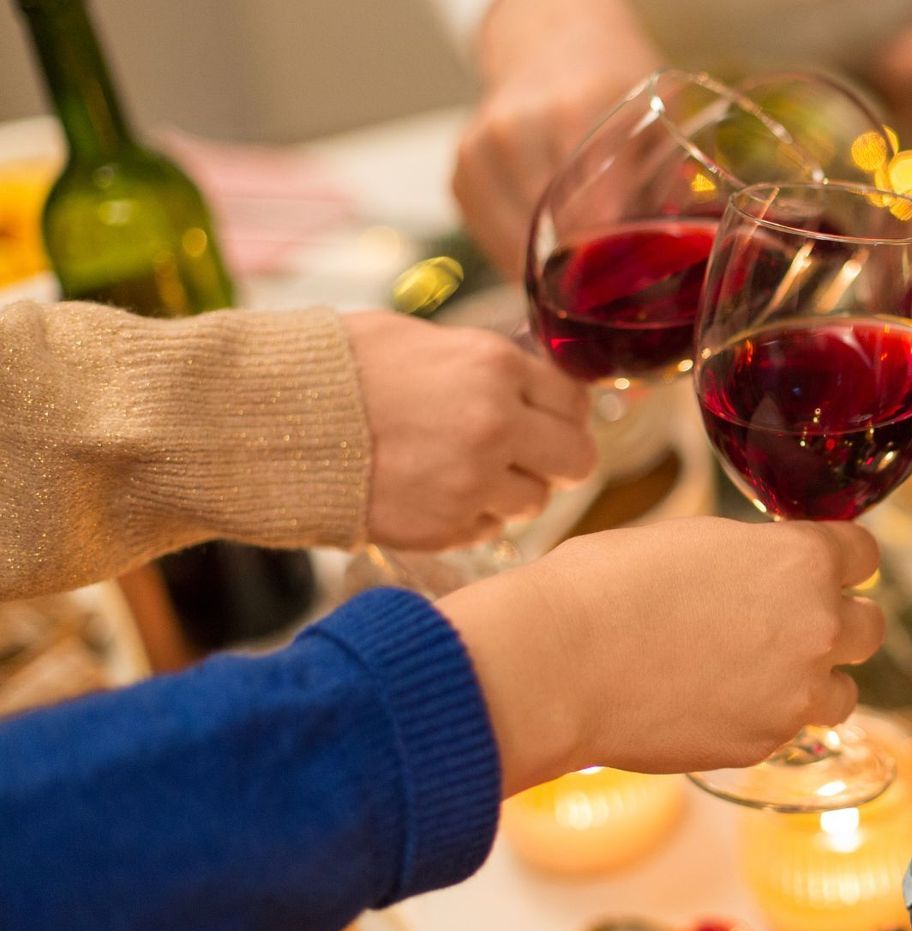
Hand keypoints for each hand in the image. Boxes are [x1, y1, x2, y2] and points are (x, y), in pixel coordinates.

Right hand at [346, 311, 595, 550]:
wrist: (256, 420)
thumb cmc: (329, 367)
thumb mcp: (416, 340)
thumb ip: (480, 366)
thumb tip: (525, 384)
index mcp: (494, 366)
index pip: (573, 399)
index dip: (561, 411)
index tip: (545, 417)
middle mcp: (496, 425)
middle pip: (577, 460)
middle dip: (556, 459)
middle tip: (528, 457)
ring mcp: (471, 482)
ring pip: (535, 501)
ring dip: (510, 491)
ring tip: (464, 473)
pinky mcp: (443, 528)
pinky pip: (488, 529)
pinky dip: (470, 517)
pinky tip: (431, 493)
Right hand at [437, 518, 886, 792]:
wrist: (559, 663)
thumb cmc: (605, 586)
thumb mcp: (692, 540)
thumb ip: (751, 558)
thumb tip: (763, 572)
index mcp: (801, 560)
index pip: (862, 554)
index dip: (839, 561)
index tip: (823, 570)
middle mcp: (816, 626)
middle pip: (869, 627)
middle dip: (838, 624)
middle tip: (795, 628)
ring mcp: (794, 692)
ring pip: (842, 692)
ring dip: (815, 683)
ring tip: (760, 677)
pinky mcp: (764, 742)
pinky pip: (788, 730)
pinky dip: (764, 719)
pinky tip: (714, 705)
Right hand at [453, 0, 658, 273]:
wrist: (551, 45)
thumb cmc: (611, 84)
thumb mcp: (653, 114)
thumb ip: (668, 178)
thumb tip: (688, 247)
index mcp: (573, 111)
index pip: (588, 211)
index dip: (610, 257)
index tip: (629, 280)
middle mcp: (515, 130)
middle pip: (549, 237)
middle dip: (585, 274)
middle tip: (614, 291)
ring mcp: (479, 153)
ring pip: (515, 248)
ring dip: (550, 272)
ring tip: (583, 276)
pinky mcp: (460, 176)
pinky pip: (492, 241)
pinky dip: (522, 257)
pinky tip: (550, 251)